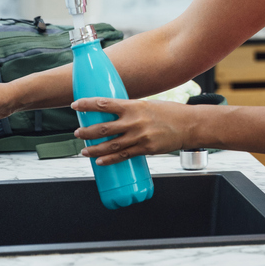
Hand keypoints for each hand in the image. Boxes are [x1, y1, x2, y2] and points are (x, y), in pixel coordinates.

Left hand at [72, 97, 188, 165]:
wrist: (189, 125)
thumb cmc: (169, 112)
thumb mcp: (147, 105)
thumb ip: (130, 110)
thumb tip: (113, 114)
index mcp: (134, 106)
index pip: (105, 103)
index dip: (87, 104)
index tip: (75, 105)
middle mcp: (134, 121)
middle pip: (103, 128)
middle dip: (86, 132)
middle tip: (77, 133)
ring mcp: (139, 136)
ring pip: (111, 145)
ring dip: (94, 149)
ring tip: (84, 151)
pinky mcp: (145, 149)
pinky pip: (124, 156)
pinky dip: (110, 160)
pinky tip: (100, 161)